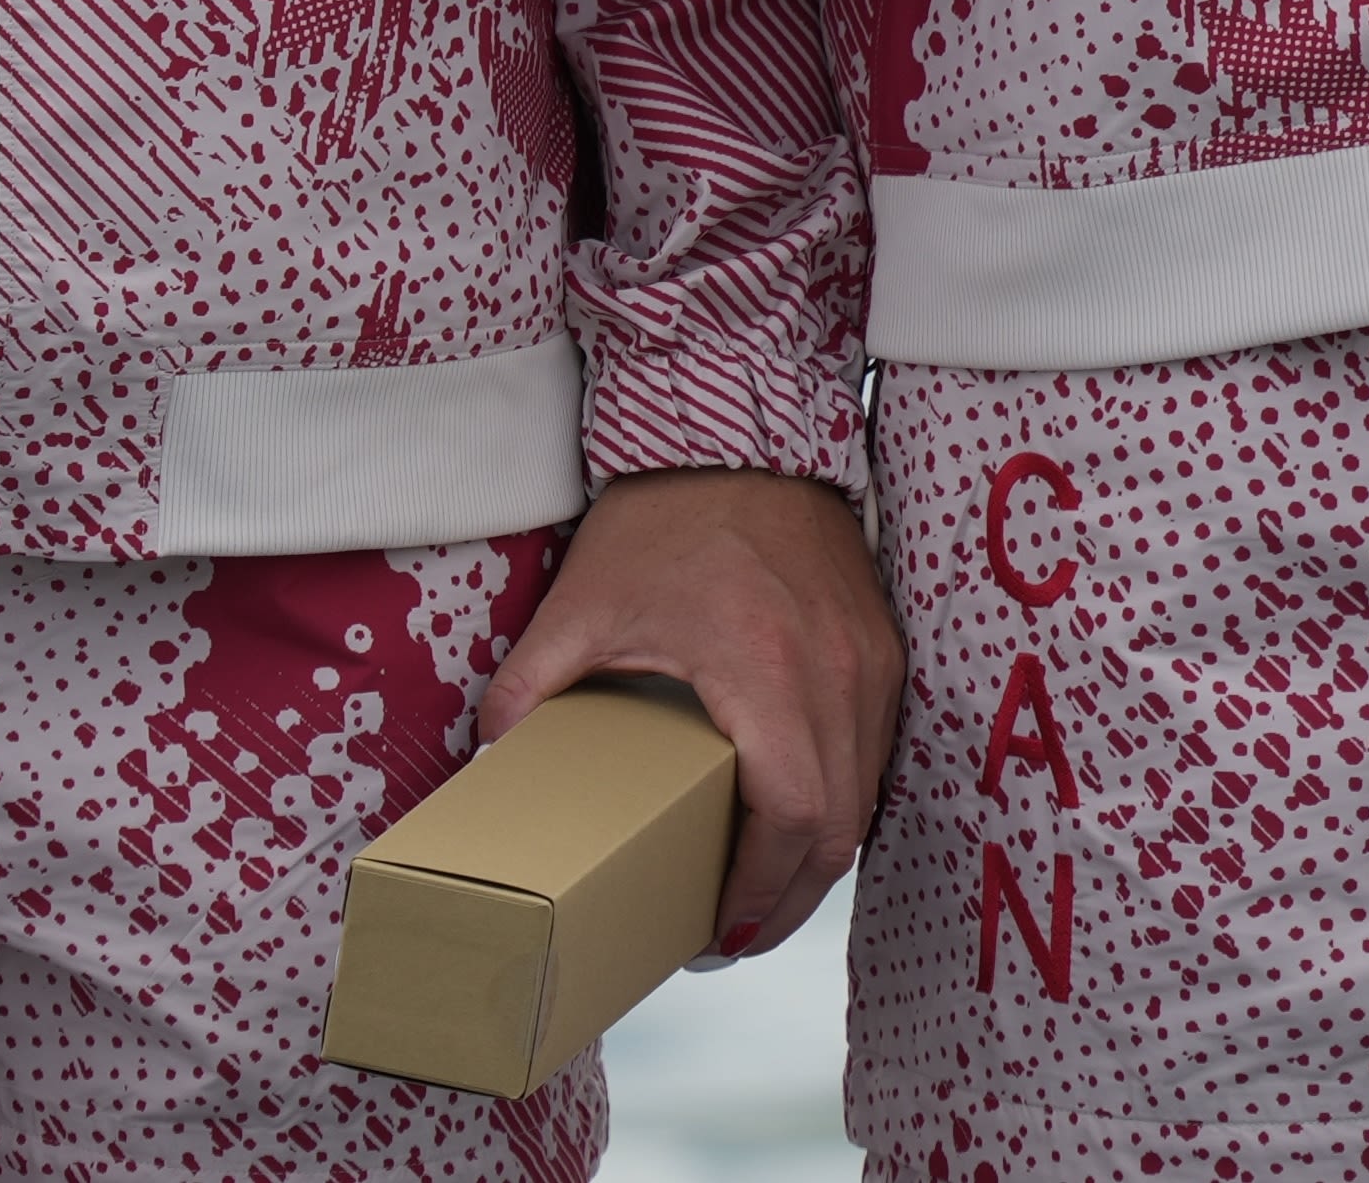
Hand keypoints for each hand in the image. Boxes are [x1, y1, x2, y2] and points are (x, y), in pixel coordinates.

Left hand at [479, 467, 902, 956]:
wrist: (741, 434)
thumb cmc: (669, 514)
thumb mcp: (586, 602)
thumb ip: (531, 684)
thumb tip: (486, 758)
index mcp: (766, 671)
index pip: (790, 816)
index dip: (758, 890)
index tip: (716, 931)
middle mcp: (837, 675)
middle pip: (836, 828)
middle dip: (787, 897)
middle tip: (731, 934)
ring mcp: (870, 663)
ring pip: (862, 797)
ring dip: (816, 854)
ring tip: (755, 890)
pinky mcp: (882, 649)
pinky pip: (872, 753)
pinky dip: (837, 799)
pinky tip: (791, 819)